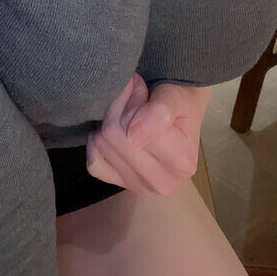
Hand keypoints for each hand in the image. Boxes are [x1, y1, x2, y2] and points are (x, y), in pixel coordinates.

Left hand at [85, 73, 212, 196]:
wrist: (182, 113)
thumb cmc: (179, 103)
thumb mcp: (177, 96)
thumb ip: (160, 111)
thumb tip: (133, 136)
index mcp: (181, 161)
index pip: (132, 127)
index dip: (131, 99)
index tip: (141, 88)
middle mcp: (163, 181)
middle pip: (113, 136)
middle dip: (118, 108)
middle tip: (132, 96)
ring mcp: (141, 187)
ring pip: (102, 146)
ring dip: (109, 121)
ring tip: (128, 112)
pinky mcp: (122, 185)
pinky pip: (94, 165)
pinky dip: (96, 144)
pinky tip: (111, 131)